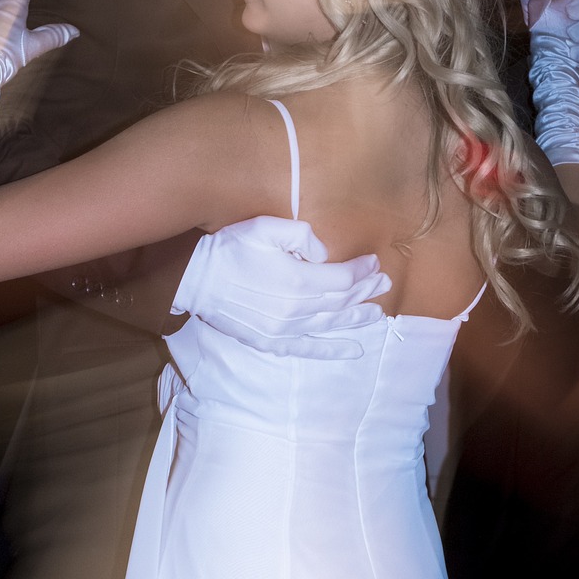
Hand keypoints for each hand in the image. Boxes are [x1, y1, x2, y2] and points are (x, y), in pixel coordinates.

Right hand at [172, 216, 391, 359]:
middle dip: (366, 292)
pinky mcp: (272, 342)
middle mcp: (297, 310)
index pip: (344, 279)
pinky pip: (310, 349)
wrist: (195, 280)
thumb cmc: (229, 249)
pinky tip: (355, 350)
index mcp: (298, 280)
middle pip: (342, 302)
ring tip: (377, 313)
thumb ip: (302, 235)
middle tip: (383, 283)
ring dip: (357, 318)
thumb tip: (324, 254)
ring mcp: (285, 329)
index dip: (362, 270)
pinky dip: (334, 350)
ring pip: (331, 325)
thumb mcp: (265, 227)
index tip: (374, 262)